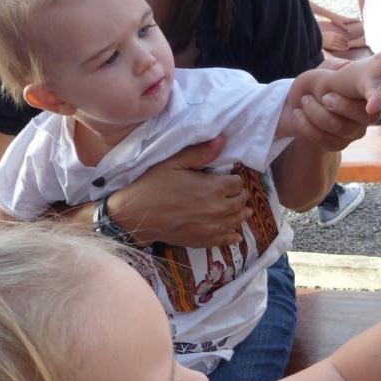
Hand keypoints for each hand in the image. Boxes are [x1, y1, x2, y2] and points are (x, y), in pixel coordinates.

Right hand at [110, 136, 250, 247]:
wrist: (137, 214)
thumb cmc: (153, 185)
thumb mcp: (174, 163)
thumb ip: (200, 153)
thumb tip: (221, 140)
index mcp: (213, 188)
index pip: (238, 184)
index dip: (235, 181)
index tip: (230, 180)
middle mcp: (218, 209)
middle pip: (240, 203)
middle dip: (240, 196)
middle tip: (237, 194)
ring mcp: (212, 228)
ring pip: (236, 221)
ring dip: (241, 214)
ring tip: (243, 211)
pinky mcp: (204, 241)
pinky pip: (226, 240)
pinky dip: (233, 236)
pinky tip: (235, 234)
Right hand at [318, 20, 349, 52]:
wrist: (317, 38)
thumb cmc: (321, 36)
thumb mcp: (328, 33)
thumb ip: (332, 35)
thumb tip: (335, 36)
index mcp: (333, 34)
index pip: (341, 37)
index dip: (345, 39)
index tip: (347, 41)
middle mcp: (334, 38)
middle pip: (342, 41)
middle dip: (345, 43)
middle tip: (348, 45)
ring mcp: (332, 42)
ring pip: (340, 44)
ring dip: (344, 46)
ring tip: (347, 48)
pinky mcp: (330, 46)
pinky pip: (337, 48)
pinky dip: (341, 49)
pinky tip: (344, 50)